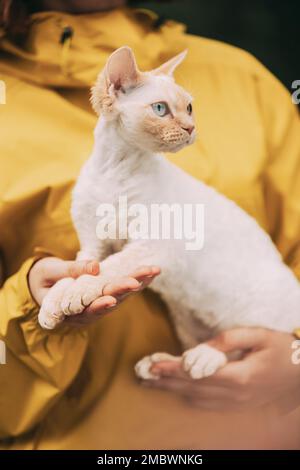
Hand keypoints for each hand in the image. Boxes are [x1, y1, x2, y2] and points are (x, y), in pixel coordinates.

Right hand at [29, 257, 159, 326]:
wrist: (44, 285)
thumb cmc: (44, 280)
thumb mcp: (50, 273)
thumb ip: (70, 271)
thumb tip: (95, 266)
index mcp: (70, 311)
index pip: (87, 310)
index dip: (99, 306)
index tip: (110, 300)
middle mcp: (89, 311)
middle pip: (110, 301)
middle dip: (124, 289)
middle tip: (138, 280)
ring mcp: (100, 303)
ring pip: (122, 296)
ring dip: (138, 283)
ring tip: (152, 271)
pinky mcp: (107, 294)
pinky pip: (124, 289)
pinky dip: (138, 279)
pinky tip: (152, 271)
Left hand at [143, 328, 299, 412]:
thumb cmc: (282, 349)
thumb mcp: (258, 335)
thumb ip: (228, 340)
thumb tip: (200, 349)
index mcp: (240, 377)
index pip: (198, 374)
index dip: (173, 370)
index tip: (153, 365)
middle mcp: (235, 395)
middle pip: (192, 389)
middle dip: (165, 381)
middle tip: (141, 374)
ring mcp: (237, 403)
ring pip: (197, 399)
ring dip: (172, 390)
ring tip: (151, 382)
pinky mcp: (238, 404)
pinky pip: (207, 404)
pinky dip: (187, 396)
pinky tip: (177, 390)